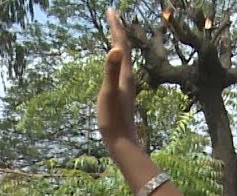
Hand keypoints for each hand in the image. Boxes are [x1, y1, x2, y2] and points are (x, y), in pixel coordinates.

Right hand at [96, 8, 138, 151]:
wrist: (122, 140)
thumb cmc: (113, 118)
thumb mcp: (108, 92)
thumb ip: (111, 71)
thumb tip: (114, 49)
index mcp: (125, 74)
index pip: (121, 44)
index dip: (116, 27)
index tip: (111, 10)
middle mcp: (128, 77)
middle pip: (123, 48)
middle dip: (118, 30)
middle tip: (112, 14)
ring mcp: (126, 85)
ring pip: (123, 57)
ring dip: (118, 42)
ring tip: (115, 31)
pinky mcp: (122, 92)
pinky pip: (119, 67)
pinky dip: (116, 57)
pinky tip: (114, 61)